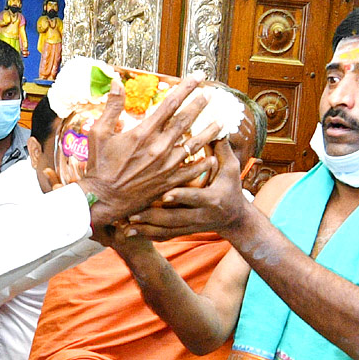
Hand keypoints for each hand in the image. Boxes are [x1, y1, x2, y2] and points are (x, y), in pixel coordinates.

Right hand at [78, 79, 220, 228]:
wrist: (102, 199)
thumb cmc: (98, 166)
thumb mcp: (99, 132)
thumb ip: (111, 106)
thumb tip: (116, 82)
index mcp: (144, 132)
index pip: (170, 103)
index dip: (186, 88)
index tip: (197, 77)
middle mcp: (159, 147)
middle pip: (185, 120)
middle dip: (199, 105)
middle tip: (210, 94)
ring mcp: (166, 165)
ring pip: (194, 145)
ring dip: (208, 132)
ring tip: (220, 122)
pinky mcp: (168, 182)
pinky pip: (191, 172)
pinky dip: (203, 164)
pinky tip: (212, 158)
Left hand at [124, 141, 249, 240]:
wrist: (233, 217)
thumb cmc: (231, 186)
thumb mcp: (231, 168)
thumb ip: (220, 148)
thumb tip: (216, 123)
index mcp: (211, 198)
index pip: (194, 197)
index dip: (180, 196)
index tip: (164, 194)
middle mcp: (200, 215)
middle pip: (174, 219)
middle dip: (153, 217)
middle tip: (132, 214)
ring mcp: (190, 226)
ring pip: (165, 230)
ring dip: (145, 228)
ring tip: (125, 226)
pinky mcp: (183, 232)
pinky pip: (163, 236)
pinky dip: (147, 235)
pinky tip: (129, 233)